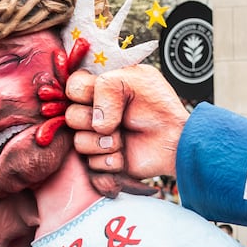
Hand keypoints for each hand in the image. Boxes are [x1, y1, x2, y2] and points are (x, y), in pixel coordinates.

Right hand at [65, 66, 188, 178]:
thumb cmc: (159, 105)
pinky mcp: (102, 161)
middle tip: (119, 124)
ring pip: (79, 143)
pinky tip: (123, 158)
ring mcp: (96, 138)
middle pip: (71, 117)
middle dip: (97, 123)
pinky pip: (90, 167)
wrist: (175, 139)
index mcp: (98, 89)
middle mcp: (93, 113)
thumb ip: (107, 86)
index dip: (85, 94)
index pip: (73, 87)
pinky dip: (109, 164)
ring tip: (123, 141)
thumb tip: (96, 122)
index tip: (109, 96)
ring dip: (104, 145)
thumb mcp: (137, 79)